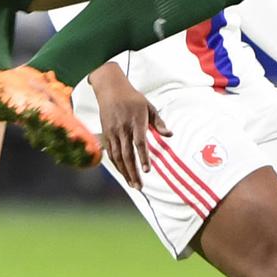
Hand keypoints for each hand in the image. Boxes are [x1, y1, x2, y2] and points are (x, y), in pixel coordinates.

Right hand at [91, 71, 166, 187]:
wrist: (110, 89)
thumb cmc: (132, 98)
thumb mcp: (149, 107)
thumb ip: (159, 123)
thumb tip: (170, 135)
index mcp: (136, 121)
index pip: (139, 143)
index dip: (143, 157)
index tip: (147, 170)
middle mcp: (122, 128)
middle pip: (127, 154)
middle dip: (133, 172)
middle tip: (139, 186)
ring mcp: (112, 132)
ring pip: (117, 156)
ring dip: (124, 172)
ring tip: (132, 184)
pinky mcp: (106, 134)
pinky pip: (111, 153)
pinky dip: (116, 165)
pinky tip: (123, 173)